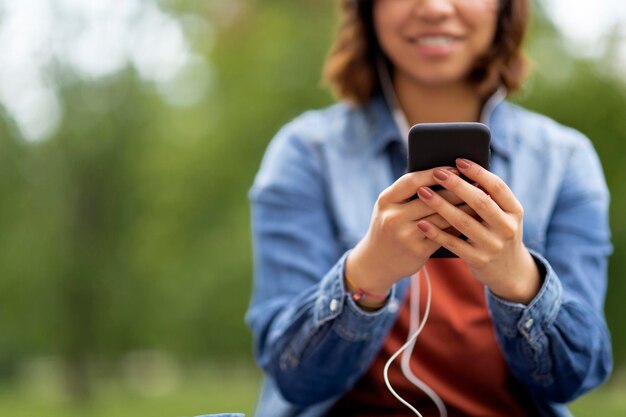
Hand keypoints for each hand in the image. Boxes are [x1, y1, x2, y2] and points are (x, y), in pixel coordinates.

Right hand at [346, 167, 474, 296]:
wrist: (376, 262)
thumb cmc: (388, 228)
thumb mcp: (389, 207)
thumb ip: (409, 194)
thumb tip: (446, 176)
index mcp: (386, 200)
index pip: (412, 181)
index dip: (434, 173)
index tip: (454, 168)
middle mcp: (393, 217)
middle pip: (431, 198)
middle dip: (457, 189)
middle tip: (476, 182)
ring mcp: (405, 235)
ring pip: (441, 217)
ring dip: (463, 207)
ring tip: (480, 200)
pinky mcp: (417, 250)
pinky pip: (443, 234)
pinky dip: (459, 225)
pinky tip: (471, 219)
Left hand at [415, 159, 540, 303]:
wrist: (508, 271)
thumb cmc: (497, 233)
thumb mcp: (502, 216)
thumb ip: (488, 198)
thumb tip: (458, 171)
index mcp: (514, 211)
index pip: (498, 187)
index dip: (478, 172)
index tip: (459, 160)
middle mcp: (507, 228)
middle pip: (480, 202)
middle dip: (456, 185)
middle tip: (437, 172)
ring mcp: (493, 245)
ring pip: (463, 222)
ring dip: (441, 205)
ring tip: (423, 192)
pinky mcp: (478, 260)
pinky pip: (453, 243)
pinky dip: (436, 232)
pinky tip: (422, 222)